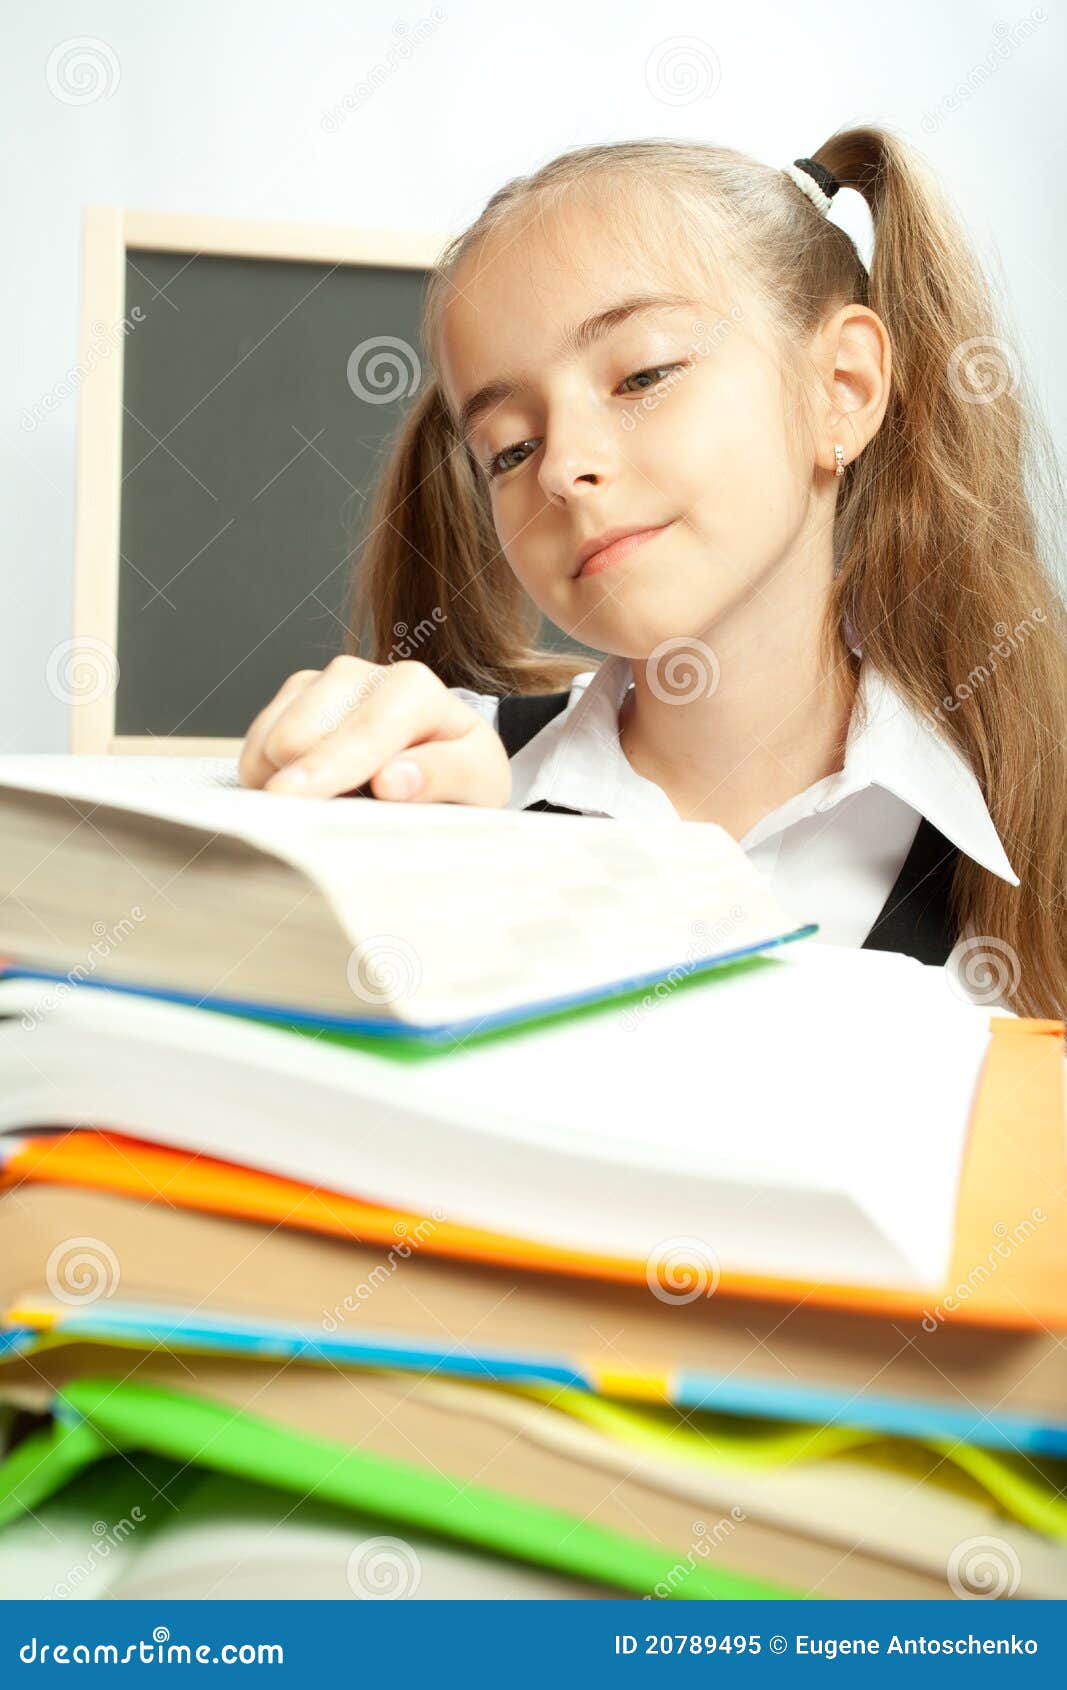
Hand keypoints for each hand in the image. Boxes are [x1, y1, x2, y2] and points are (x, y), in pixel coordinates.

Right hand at [238, 656, 510, 805]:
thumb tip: (392, 781)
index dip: (326, 770)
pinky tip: (313, 788)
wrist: (440, 750)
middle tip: (348, 816)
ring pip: (268, 741)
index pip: (361, 733)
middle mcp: (359, 673)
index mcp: (413, 688)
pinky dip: (273, 779)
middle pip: (298, 736)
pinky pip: (254, 749)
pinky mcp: (290, 699)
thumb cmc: (459, 770)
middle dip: (308, 788)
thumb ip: (445, 777)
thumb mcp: (480, 782)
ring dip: (291, 785)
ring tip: (339, 799)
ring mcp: (319, 682)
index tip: (291, 799)